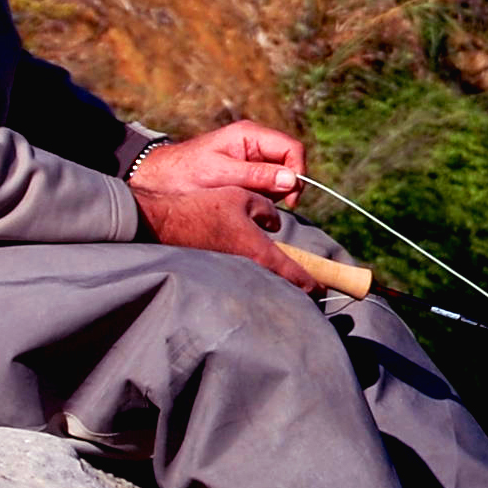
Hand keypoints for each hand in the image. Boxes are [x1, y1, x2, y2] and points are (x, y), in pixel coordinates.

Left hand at [130, 122, 304, 206]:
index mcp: (250, 134)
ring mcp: (252, 157)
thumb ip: (256, 176)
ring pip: (280, 177)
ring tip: (245, 199)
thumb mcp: (221, 174)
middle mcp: (255, 143)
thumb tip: (291, 180)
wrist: (159, 179)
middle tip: (264, 203)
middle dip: (283, 186)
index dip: (297, 172)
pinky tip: (242, 199)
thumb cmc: (185, 172)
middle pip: (289, 163)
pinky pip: (267, 185)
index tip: (289, 199)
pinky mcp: (248, 172)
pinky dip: (261, 196)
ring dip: (271, 193)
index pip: (292, 148)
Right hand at [133, 182, 315, 287]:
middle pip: (281, 287)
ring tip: (288, 282)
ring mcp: (232, 273)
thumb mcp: (245, 197)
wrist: (165, 222)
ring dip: (276, 284)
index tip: (322, 288)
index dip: (313, 284)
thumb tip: (273, 223)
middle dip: (297, 289)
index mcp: (259, 251)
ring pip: (264, 283)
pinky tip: (258, 271)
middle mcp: (248, 268)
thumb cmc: (205, 207)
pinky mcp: (219, 272)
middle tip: (310, 289)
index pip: (294, 276)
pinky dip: (257, 278)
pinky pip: (246, 278)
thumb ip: (267, 211)